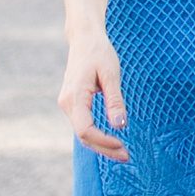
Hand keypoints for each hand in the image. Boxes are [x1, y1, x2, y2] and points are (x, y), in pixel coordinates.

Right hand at [59, 29, 128, 158]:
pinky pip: (83, 125)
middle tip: (127, 157)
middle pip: (83, 136)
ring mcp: (67, 104)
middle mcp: (67, 103)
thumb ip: (114, 100)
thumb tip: (120, 125)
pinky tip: (112, 140)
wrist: (84, 38)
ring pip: (82, 133)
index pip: (85, 130)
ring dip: (101, 144)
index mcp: (75, 97)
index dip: (103, 142)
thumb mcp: (111, 74)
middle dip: (105, 148)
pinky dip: (96, 135)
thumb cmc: (99, 52)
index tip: (122, 145)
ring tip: (122, 152)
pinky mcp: (73, 103)